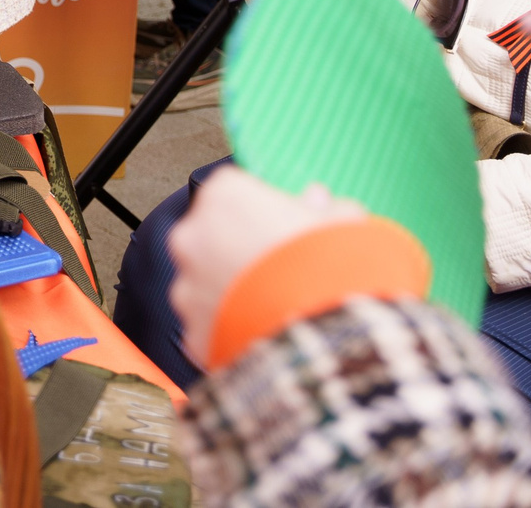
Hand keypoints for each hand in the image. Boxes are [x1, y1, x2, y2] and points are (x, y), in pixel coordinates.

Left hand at [169, 168, 365, 366]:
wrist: (323, 340)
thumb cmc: (331, 274)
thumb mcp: (343, 227)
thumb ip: (326, 209)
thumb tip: (322, 203)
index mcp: (225, 196)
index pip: (236, 192)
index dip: (265, 211)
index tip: (284, 227)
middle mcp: (192, 236)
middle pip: (213, 235)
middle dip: (241, 250)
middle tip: (281, 269)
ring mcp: (187, 287)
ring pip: (207, 283)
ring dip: (233, 292)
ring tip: (277, 307)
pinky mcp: (192, 331)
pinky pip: (209, 327)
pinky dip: (230, 331)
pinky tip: (265, 334)